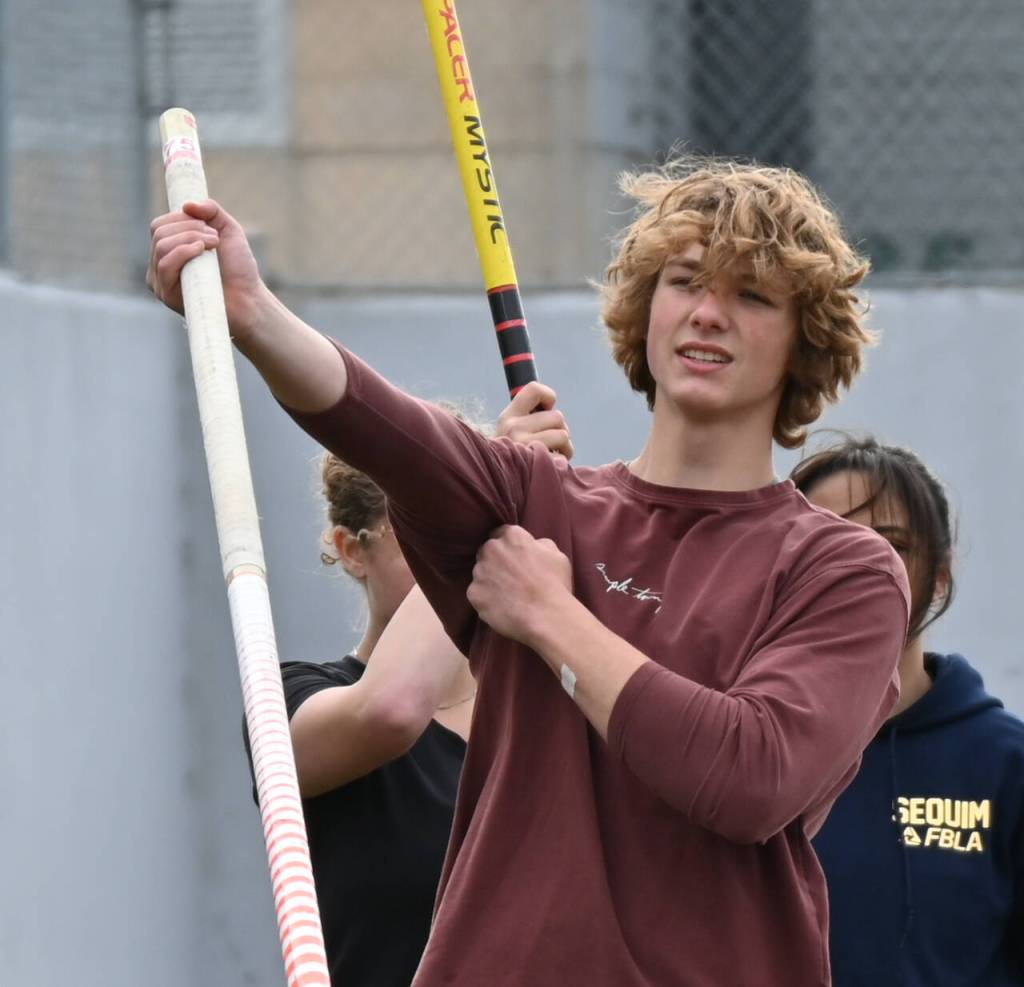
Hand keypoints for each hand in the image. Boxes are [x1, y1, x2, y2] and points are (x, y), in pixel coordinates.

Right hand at [147, 198, 268, 342]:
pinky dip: (183, 252)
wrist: (249, 299)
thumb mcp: (228, 230)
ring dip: (189, 238)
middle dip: (189, 228)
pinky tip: (201, 252)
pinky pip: (165, 265)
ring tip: (213, 245)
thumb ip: (211, 211)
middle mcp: (161, 265)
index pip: (160, 225)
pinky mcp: (167, 295)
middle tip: (214, 237)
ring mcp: (161, 280)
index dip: (181, 218)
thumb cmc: (239, 269)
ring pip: (161, 246)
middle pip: (158, 232)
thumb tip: (186, 204)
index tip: (209, 225)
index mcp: (171, 250)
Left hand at [467, 525, 572, 647]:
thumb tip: (533, 545)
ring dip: (490, 580)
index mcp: (512, 536)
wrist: (545, 616)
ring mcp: (479, 571)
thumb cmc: (555, 585)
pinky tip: (501, 607)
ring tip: (507, 595)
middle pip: (488, 552)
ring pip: (480, 573)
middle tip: (511, 578)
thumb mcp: (557, 556)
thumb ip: (540, 544)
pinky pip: (477, 594)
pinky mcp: (473, 593)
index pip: (502, 533)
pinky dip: (486, 599)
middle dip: (496, 562)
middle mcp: (491, 549)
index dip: (508, 547)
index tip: (514, 558)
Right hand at [495, 381, 573, 458]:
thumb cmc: (512, 458)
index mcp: (508, 416)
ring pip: (563, 434)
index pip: (533, 389)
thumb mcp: (512, 433)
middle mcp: (513, 427)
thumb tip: (550, 403)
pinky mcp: (536, 462)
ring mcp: (524, 445)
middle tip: (551, 443)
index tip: (547, 409)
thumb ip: (528, 417)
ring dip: (565, 446)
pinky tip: (551, 465)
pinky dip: (563, 459)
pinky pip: (564, 453)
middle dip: (560, 430)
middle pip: (557, 416)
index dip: (548, 397)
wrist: (496, 487)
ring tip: (552, 455)